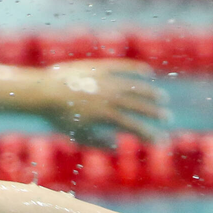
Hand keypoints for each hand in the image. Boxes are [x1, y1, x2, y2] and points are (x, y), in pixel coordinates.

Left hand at [40, 60, 168, 147]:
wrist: (44, 92)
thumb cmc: (60, 118)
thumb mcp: (78, 136)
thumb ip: (98, 143)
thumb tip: (117, 145)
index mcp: (105, 117)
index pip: (134, 127)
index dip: (149, 134)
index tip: (160, 140)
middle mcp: (110, 98)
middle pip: (139, 106)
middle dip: (155, 113)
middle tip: (167, 118)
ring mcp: (107, 81)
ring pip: (135, 87)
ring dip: (151, 93)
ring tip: (162, 98)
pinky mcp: (101, 67)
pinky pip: (124, 67)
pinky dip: (137, 70)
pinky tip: (147, 73)